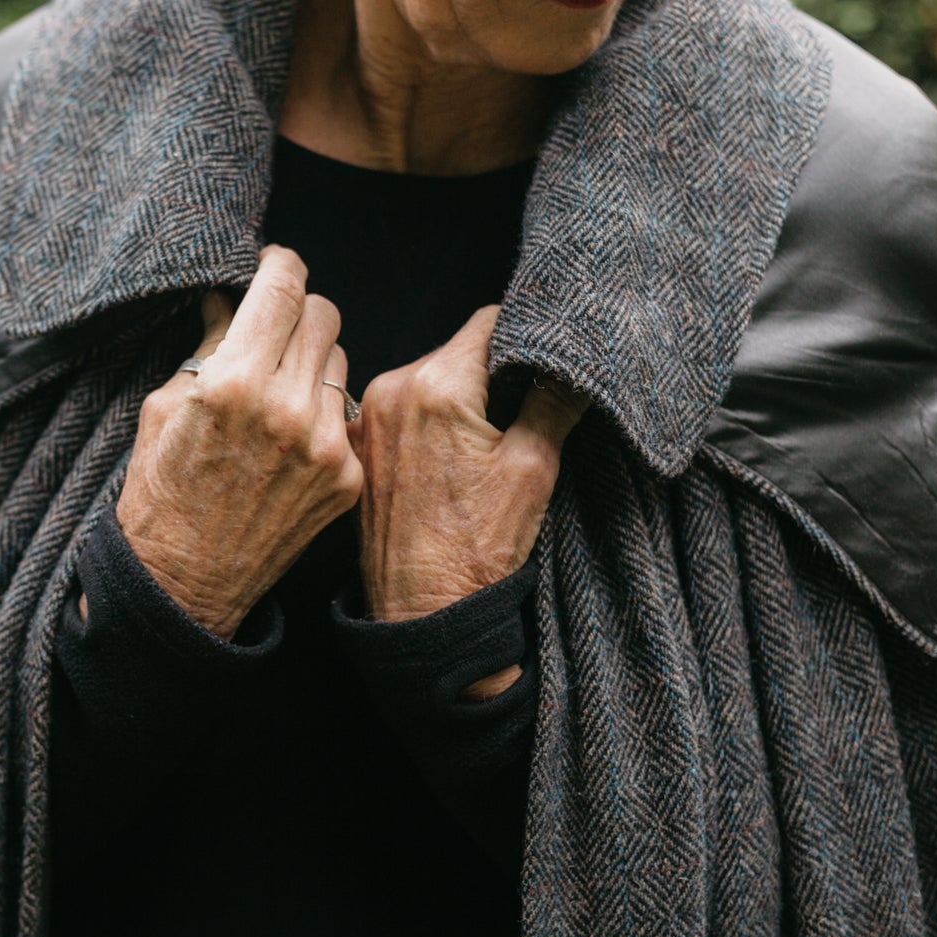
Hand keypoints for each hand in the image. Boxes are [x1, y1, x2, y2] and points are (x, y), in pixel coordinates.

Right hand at [113, 246, 363, 638]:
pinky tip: (289, 437)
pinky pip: (346, 413)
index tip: (272, 267)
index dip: (278, 265)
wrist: (183, 584)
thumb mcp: (165, 406)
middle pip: (323, 311)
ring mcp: (324, 446)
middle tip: (272, 327)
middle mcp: (288, 409)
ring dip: (312, 359)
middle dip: (296, 310)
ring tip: (277, 388)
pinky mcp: (345, 478)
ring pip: (340, 357)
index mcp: (233, 382)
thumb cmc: (160, 491)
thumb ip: (207, 346)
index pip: (283, 285)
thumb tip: (229, 296)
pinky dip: (321, 412)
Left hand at [353, 306, 587, 693]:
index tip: (548, 355)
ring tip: (488, 443)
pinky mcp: (358, 446)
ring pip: (430, 378)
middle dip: (495, 370)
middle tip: (528, 406)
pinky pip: (402, 410)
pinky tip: (452, 459)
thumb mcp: (533, 467)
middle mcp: (389, 389)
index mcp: (435, 385)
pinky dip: (430, 420)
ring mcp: (367, 418)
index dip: (526, 334)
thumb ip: (554, 398)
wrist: (421, 613)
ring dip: (462, 396)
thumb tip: (577, 356)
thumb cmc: (476, 549)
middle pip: (458, 350)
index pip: (489, 323)